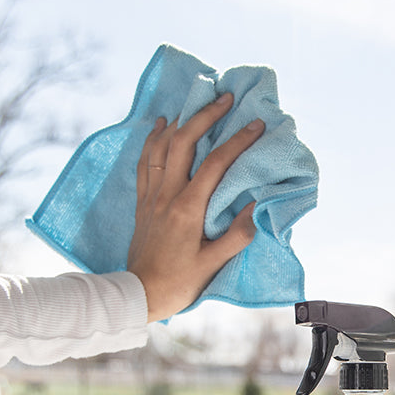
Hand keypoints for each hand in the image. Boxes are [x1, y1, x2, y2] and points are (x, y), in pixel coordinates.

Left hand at [127, 93, 264, 321]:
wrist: (139, 294)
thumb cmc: (178, 282)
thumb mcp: (212, 264)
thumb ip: (236, 236)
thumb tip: (255, 207)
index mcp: (187, 208)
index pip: (215, 164)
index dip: (237, 141)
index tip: (255, 125)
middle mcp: (166, 195)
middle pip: (184, 142)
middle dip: (205, 116)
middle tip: (224, 99)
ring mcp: (151, 197)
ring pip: (161, 147)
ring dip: (178, 122)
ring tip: (194, 107)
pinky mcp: (141, 203)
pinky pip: (144, 162)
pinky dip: (152, 141)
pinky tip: (159, 128)